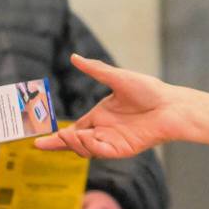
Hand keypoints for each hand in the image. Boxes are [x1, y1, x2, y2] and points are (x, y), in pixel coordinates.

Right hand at [34, 54, 208, 157]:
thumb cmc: (149, 90)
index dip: (57, 135)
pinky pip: (100, 152)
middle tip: (41, 144)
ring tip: (66, 135)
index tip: (38, 139)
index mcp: (100, 116)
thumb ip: (96, 70)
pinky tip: (83, 137)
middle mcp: (103, 130)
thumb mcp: (118, 78)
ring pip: (85, 149)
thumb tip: (74, 57)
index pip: (73, 128)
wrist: (171, 104)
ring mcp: (112, 141)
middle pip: (74, 142)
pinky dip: (89, 147)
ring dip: (73, 144)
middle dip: (57, 145)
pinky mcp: (122, 149)